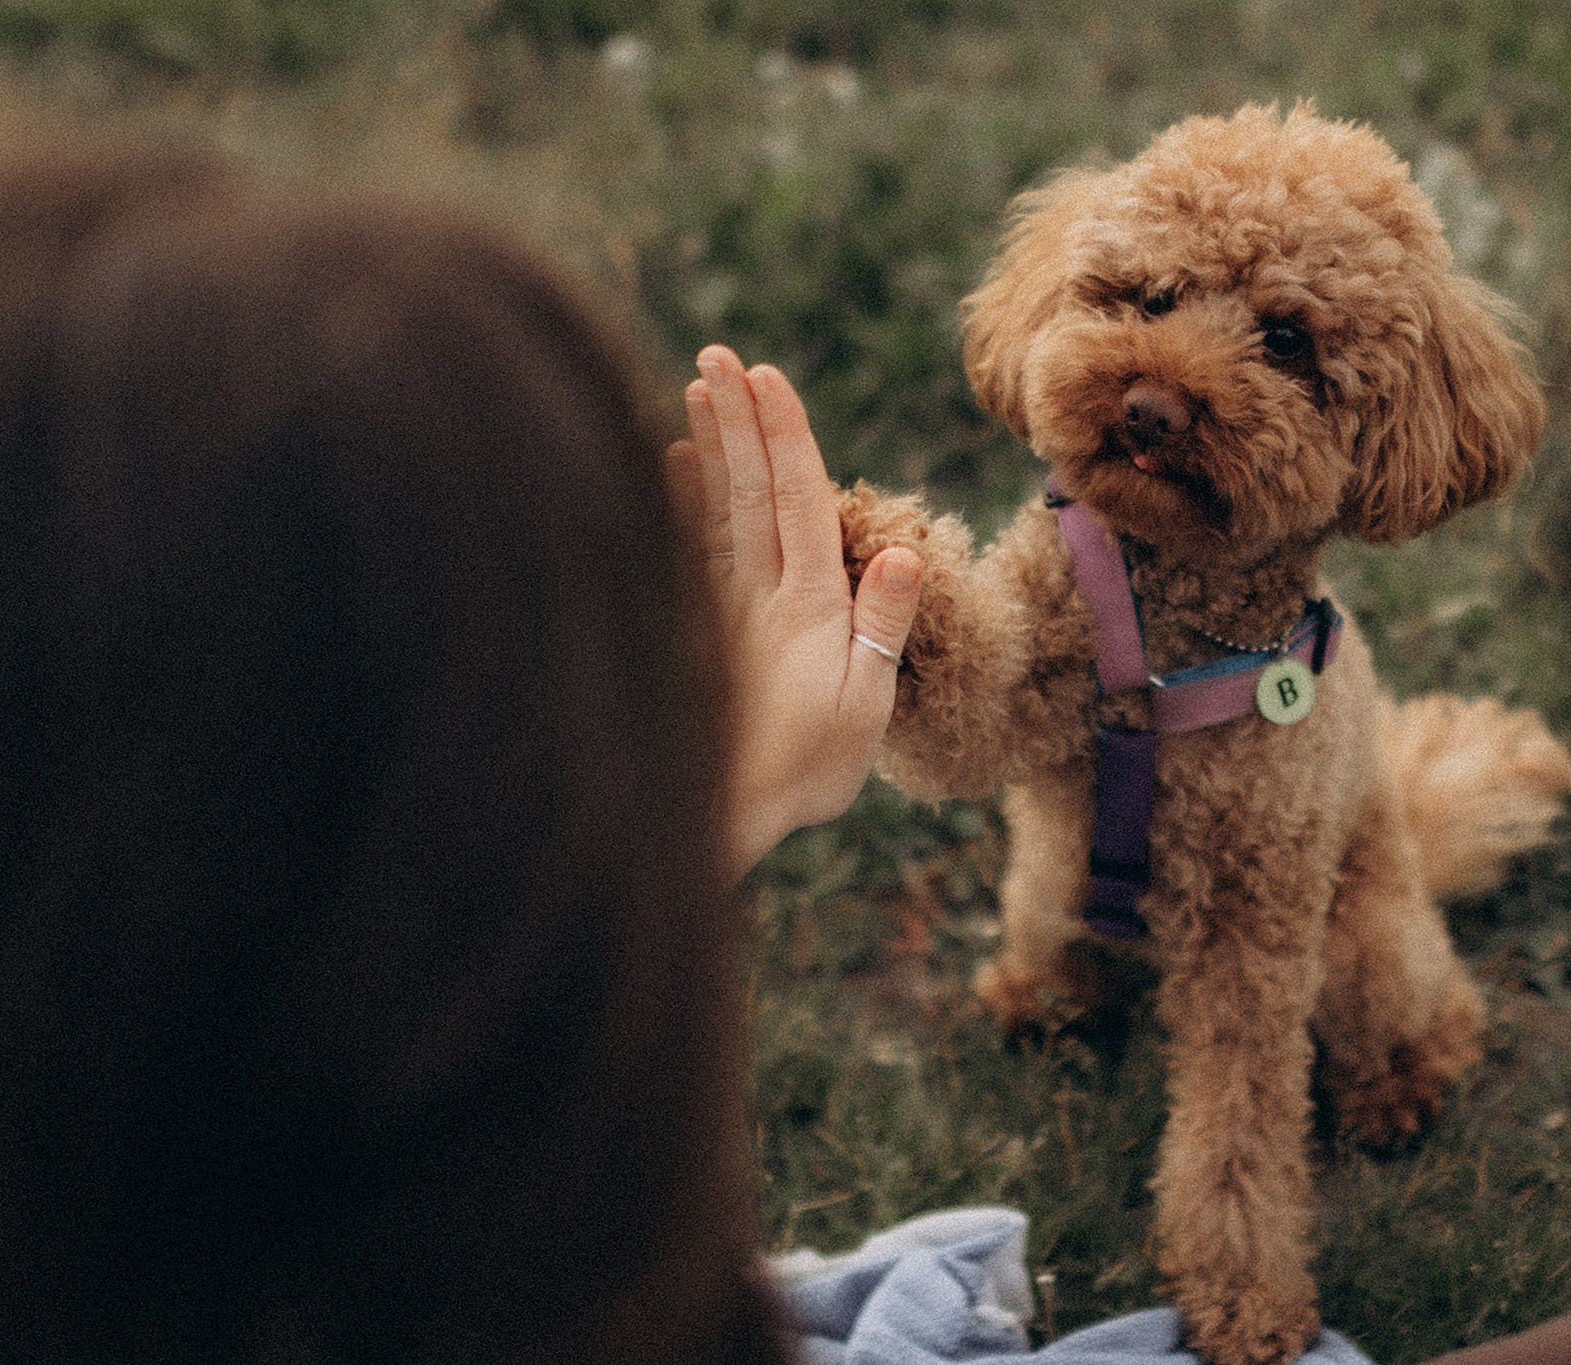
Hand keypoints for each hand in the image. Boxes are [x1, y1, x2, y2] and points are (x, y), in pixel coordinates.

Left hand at [667, 345, 920, 880]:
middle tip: (718, 355)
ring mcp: (724, 608)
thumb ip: (880, 626)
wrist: (725, 816)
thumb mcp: (865, 705)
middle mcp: (762, 593)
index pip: (798, 500)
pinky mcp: (698, 630)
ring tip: (693, 384)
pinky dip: (678, 500)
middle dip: (737, 418)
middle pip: (750, 488)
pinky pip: (687, 548)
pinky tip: (669, 462)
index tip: (766, 376)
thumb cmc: (807, 769)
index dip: (785, 435)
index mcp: (809, 604)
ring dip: (708, 443)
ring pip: (716, 508)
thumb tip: (901, 550)